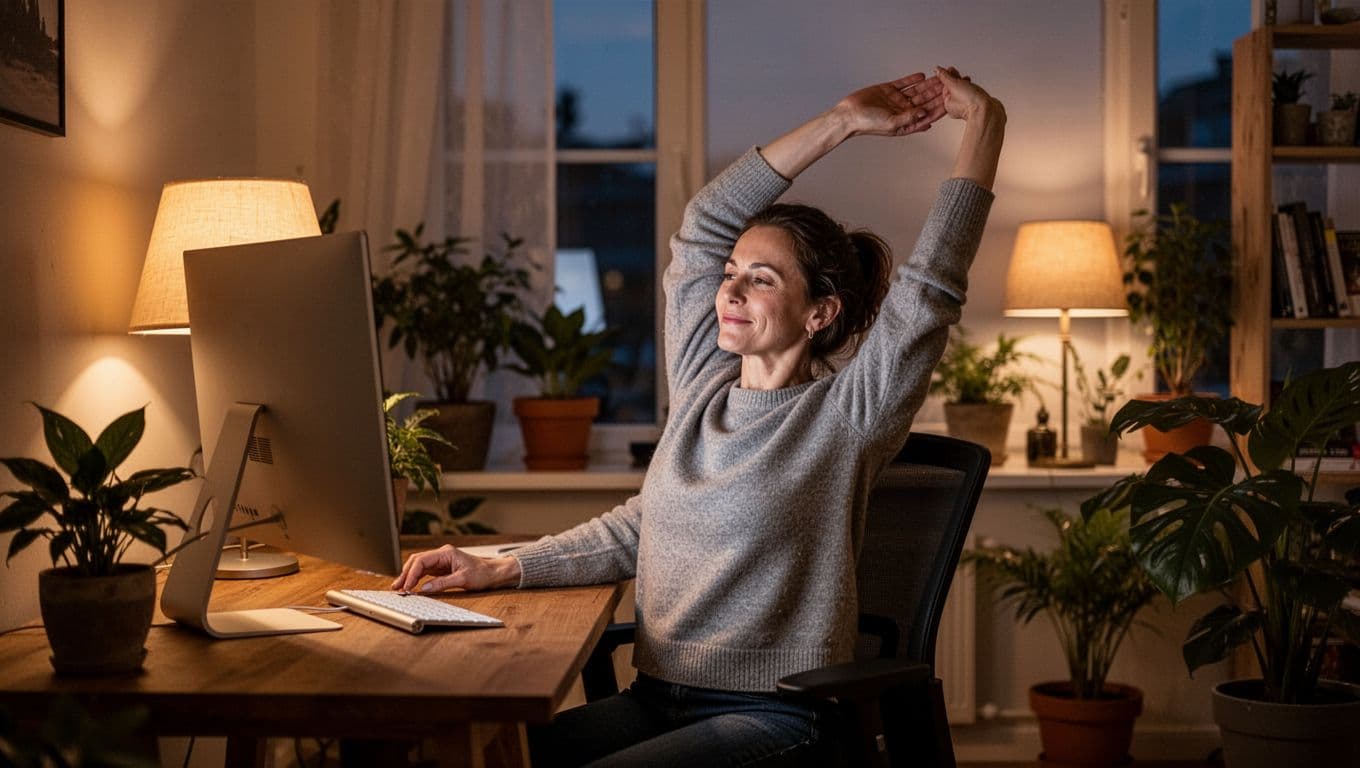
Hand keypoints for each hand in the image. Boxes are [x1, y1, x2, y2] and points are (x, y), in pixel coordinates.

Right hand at [390, 544, 520, 592]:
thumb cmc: (482, 573)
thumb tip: (424, 589)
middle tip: (397, 587)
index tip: (407, 586)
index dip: (411, 574)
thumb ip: (442, 583)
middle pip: (417, 561)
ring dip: (408, 576)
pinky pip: (424, 572)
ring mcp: (441, 561)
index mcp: (446, 553)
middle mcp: (441, 555)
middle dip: (405, 574)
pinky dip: (416, 579)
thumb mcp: (463, 579)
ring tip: (399, 588)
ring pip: (419, 566)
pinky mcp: (442, 568)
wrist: (494, 573)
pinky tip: (410, 586)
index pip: (422, 560)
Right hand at [834, 72, 945, 137]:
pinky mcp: (888, 89)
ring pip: (917, 91)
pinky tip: (922, 75)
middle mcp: (903, 111)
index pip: (926, 114)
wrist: (849, 114)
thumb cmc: (867, 123)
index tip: (949, 102)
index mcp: (906, 122)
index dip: (938, 108)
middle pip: (924, 101)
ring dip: (928, 85)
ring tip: (940, 77)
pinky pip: (904, 83)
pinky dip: (913, 79)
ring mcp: (896, 99)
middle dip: (937, 94)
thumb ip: (909, 118)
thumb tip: (925, 113)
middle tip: (949, 86)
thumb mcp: (891, 123)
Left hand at [936, 66, 1002, 121]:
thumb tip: (937, 70)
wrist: (986, 109)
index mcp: (946, 103)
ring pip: (961, 90)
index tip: (948, 69)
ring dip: (962, 81)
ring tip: (964, 76)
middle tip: (954, 71)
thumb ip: (945, 76)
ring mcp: (964, 105)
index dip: (946, 77)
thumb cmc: (969, 102)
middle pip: (952, 88)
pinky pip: (969, 92)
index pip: (944, 87)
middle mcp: (954, 106)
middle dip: (954, 78)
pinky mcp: (974, 103)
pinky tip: (970, 82)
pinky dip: (969, 86)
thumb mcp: (953, 84)